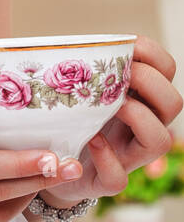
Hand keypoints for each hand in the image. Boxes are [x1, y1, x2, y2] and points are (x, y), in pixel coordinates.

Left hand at [42, 34, 182, 207]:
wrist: (49, 163)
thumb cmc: (66, 115)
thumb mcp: (76, 84)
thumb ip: (81, 63)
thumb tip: (69, 40)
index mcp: (139, 96)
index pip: (167, 70)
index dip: (153, 55)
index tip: (127, 47)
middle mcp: (142, 126)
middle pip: (173, 103)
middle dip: (150, 82)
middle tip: (121, 77)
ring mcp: (128, 156)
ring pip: (161, 140)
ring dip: (138, 117)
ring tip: (111, 106)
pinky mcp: (106, 181)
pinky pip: (119, 177)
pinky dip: (106, 158)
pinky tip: (91, 140)